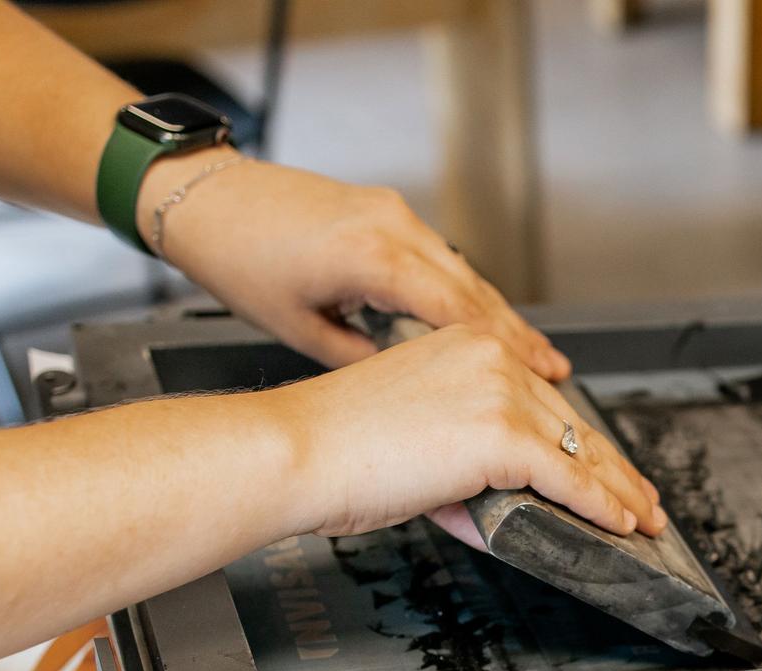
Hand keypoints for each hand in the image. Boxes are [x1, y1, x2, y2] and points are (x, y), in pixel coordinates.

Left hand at [138, 150, 569, 378]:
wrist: (202, 196)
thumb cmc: (238, 259)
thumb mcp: (298, 329)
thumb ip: (359, 357)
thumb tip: (400, 383)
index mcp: (373, 257)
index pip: (461, 310)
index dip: (508, 351)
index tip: (541, 382)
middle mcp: (394, 227)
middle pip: (478, 290)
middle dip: (522, 339)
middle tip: (559, 375)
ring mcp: (394, 214)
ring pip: (466, 274)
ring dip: (502, 318)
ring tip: (538, 360)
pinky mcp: (387, 211)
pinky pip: (444, 261)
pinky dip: (470, 296)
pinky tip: (487, 325)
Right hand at [265, 322, 667, 544]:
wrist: (298, 451)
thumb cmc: (334, 448)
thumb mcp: (414, 438)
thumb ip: (464, 463)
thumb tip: (500, 501)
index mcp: (466, 344)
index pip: (541, 396)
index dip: (582, 436)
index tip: (608, 461)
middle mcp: (490, 358)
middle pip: (570, 421)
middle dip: (611, 466)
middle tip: (640, 497)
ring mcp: (499, 393)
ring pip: (579, 449)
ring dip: (617, 490)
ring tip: (642, 519)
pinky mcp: (502, 436)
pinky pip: (567, 477)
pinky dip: (599, 504)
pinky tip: (619, 523)